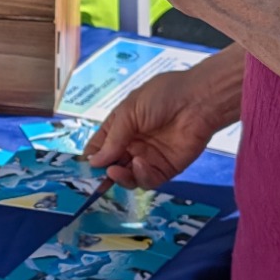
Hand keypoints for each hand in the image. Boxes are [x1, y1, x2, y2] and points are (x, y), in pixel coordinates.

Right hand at [86, 69, 223, 189]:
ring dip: (120, 177)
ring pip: (128, 177)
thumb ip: (112, 139)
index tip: (80, 170)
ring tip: (115, 171)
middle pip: (112, 166)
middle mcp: (132, 145)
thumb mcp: (129, 111)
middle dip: (102, 175)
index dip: (91, 158)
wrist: (198, 101)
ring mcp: (149, 158)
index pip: (100, 147)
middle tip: (94, 182)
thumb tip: (94, 162)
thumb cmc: (161, 97)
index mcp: (121, 127)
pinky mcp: (166, 169)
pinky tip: (140, 165)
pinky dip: (140, 176)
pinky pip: (148, 180)